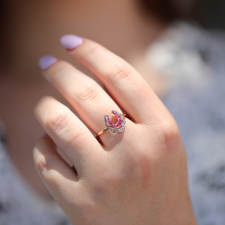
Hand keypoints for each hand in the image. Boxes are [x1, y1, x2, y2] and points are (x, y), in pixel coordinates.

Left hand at [33, 35, 196, 224]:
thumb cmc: (159, 180)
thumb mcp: (162, 139)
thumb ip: (136, 107)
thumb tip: (93, 75)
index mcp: (161, 131)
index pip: (121, 76)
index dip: (92, 52)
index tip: (69, 42)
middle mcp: (136, 152)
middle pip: (85, 93)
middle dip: (59, 71)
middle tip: (47, 63)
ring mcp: (106, 179)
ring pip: (57, 122)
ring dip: (45, 107)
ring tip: (45, 105)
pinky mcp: (78, 203)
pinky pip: (46, 157)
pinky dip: (44, 145)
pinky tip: (53, 147)